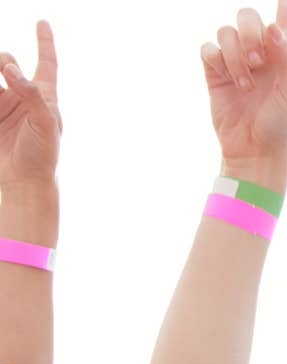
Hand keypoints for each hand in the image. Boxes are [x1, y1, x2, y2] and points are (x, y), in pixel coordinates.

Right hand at [0, 22, 58, 187]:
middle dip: (0, 60)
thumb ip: (31, 94)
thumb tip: (11, 67)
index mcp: (44, 96)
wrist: (22, 182)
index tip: (42, 21)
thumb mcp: (45, 123)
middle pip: (5, 63)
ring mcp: (1, 105)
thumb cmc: (43, 155)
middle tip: (0, 69)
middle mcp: (21, 96)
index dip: (44, 42)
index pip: (45, 62)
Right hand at [201, 1, 286, 174]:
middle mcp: (260, 52)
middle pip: (247, 16)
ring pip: (225, 32)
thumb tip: (273, 27)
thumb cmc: (281, 123)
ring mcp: (235, 60)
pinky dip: (219, 61)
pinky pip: (209, 48)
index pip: (285, 19)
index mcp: (285, 54)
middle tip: (259, 63)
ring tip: (247, 85)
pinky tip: (231, 82)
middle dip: (250, 34)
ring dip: (236, 56)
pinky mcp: (214, 71)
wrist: (256, 149)